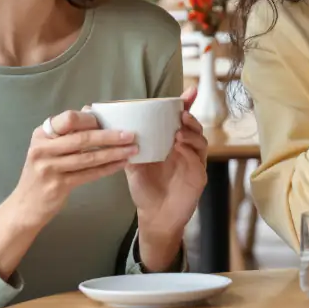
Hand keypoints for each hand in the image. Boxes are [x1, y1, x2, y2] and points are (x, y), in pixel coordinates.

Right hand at [12, 109, 139, 226]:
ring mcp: (48, 168)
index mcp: (42, 134)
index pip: (69, 119)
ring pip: (88, 157)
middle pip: (82, 138)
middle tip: (131, 135)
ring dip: (114, 153)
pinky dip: (107, 169)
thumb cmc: (43, 172)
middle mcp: (42, 149)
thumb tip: (91, 110)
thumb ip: (67, 132)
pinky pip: (88, 174)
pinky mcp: (57, 186)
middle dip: (110, 136)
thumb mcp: (48, 148)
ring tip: (132, 150)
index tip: (111, 121)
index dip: (92, 119)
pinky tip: (121, 164)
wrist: (25, 206)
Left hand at [125, 87, 208, 270]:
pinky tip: (180, 146)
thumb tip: (107, 129)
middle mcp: (187, 149)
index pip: (181, 120)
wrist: (155, 216)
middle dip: (189, 116)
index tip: (189, 91)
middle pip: (194, 126)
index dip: (187, 104)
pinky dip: (191, 150)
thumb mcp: (134, 165)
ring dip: (190, 132)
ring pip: (200, 140)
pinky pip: (199, 159)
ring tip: (178, 130)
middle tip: (180, 113)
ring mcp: (195, 161)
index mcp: (173, 143)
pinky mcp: (199, 175)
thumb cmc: (146, 189)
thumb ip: (128, 148)